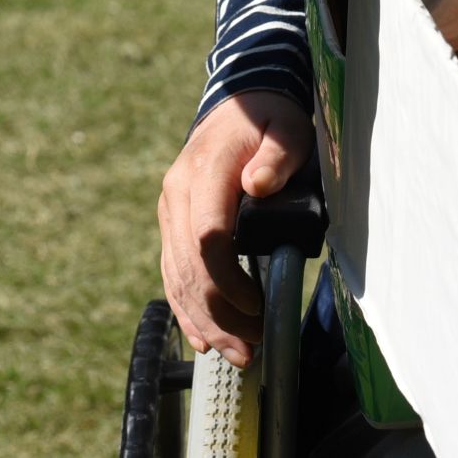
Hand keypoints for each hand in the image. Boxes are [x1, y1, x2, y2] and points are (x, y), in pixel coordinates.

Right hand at [158, 92, 314, 366]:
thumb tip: (257, 186)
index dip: (228, 280)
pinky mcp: (172, 224)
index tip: (257, 306)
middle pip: (188, 267)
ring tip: (236, 352)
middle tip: (251, 347)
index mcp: (204, 170)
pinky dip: (185, 309)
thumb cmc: (268, 120)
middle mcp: (178, 193)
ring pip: (176, 277)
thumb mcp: (286, 128)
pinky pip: (171, 273)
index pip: (206, 237)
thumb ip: (277, 156)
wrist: (237, 105)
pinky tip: (201, 338)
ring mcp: (170, 210)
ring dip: (204, 321)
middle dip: (218, 314)